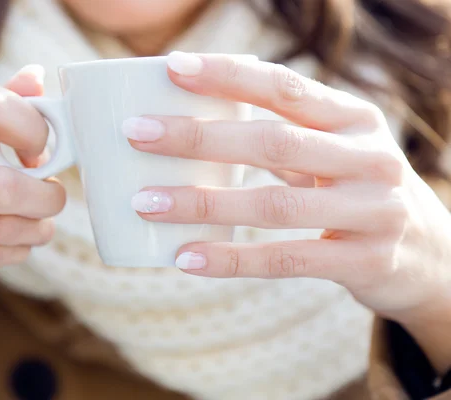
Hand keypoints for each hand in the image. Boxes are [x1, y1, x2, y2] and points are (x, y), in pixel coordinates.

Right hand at [0, 66, 64, 342]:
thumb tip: (36, 79)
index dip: (26, 124)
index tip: (41, 148)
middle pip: (1, 187)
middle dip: (46, 196)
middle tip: (54, 196)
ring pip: (1, 228)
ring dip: (37, 227)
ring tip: (42, 223)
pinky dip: (18, 249)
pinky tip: (18, 241)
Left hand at [125, 52, 450, 371]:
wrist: (431, 256)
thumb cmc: (360, 192)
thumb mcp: (336, 152)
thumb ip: (282, 137)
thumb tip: (195, 130)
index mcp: (355, 119)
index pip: (284, 86)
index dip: (226, 74)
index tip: (171, 68)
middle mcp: (369, 157)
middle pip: (272, 140)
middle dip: (198, 136)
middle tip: (137, 134)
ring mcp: (372, 211)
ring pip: (274, 203)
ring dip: (202, 203)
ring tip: (146, 203)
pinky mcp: (365, 261)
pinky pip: (285, 258)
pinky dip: (230, 259)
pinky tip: (185, 257)